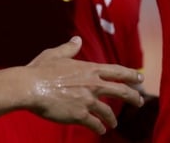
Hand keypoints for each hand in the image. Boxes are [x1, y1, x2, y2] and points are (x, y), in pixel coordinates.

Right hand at [24, 37, 143, 134]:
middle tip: (140, 101)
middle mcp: (92, 84)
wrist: (29, 87)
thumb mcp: (55, 55)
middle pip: (121, 91)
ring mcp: (87, 100)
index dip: (130, 74)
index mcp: (88, 69)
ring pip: (108, 112)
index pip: (116, 71)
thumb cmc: (39, 70)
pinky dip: (99, 128)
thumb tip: (77, 40)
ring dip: (112, 119)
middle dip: (134, 97)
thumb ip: (69, 48)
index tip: (140, 78)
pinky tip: (100, 130)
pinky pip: (95, 123)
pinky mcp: (80, 115)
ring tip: (113, 123)